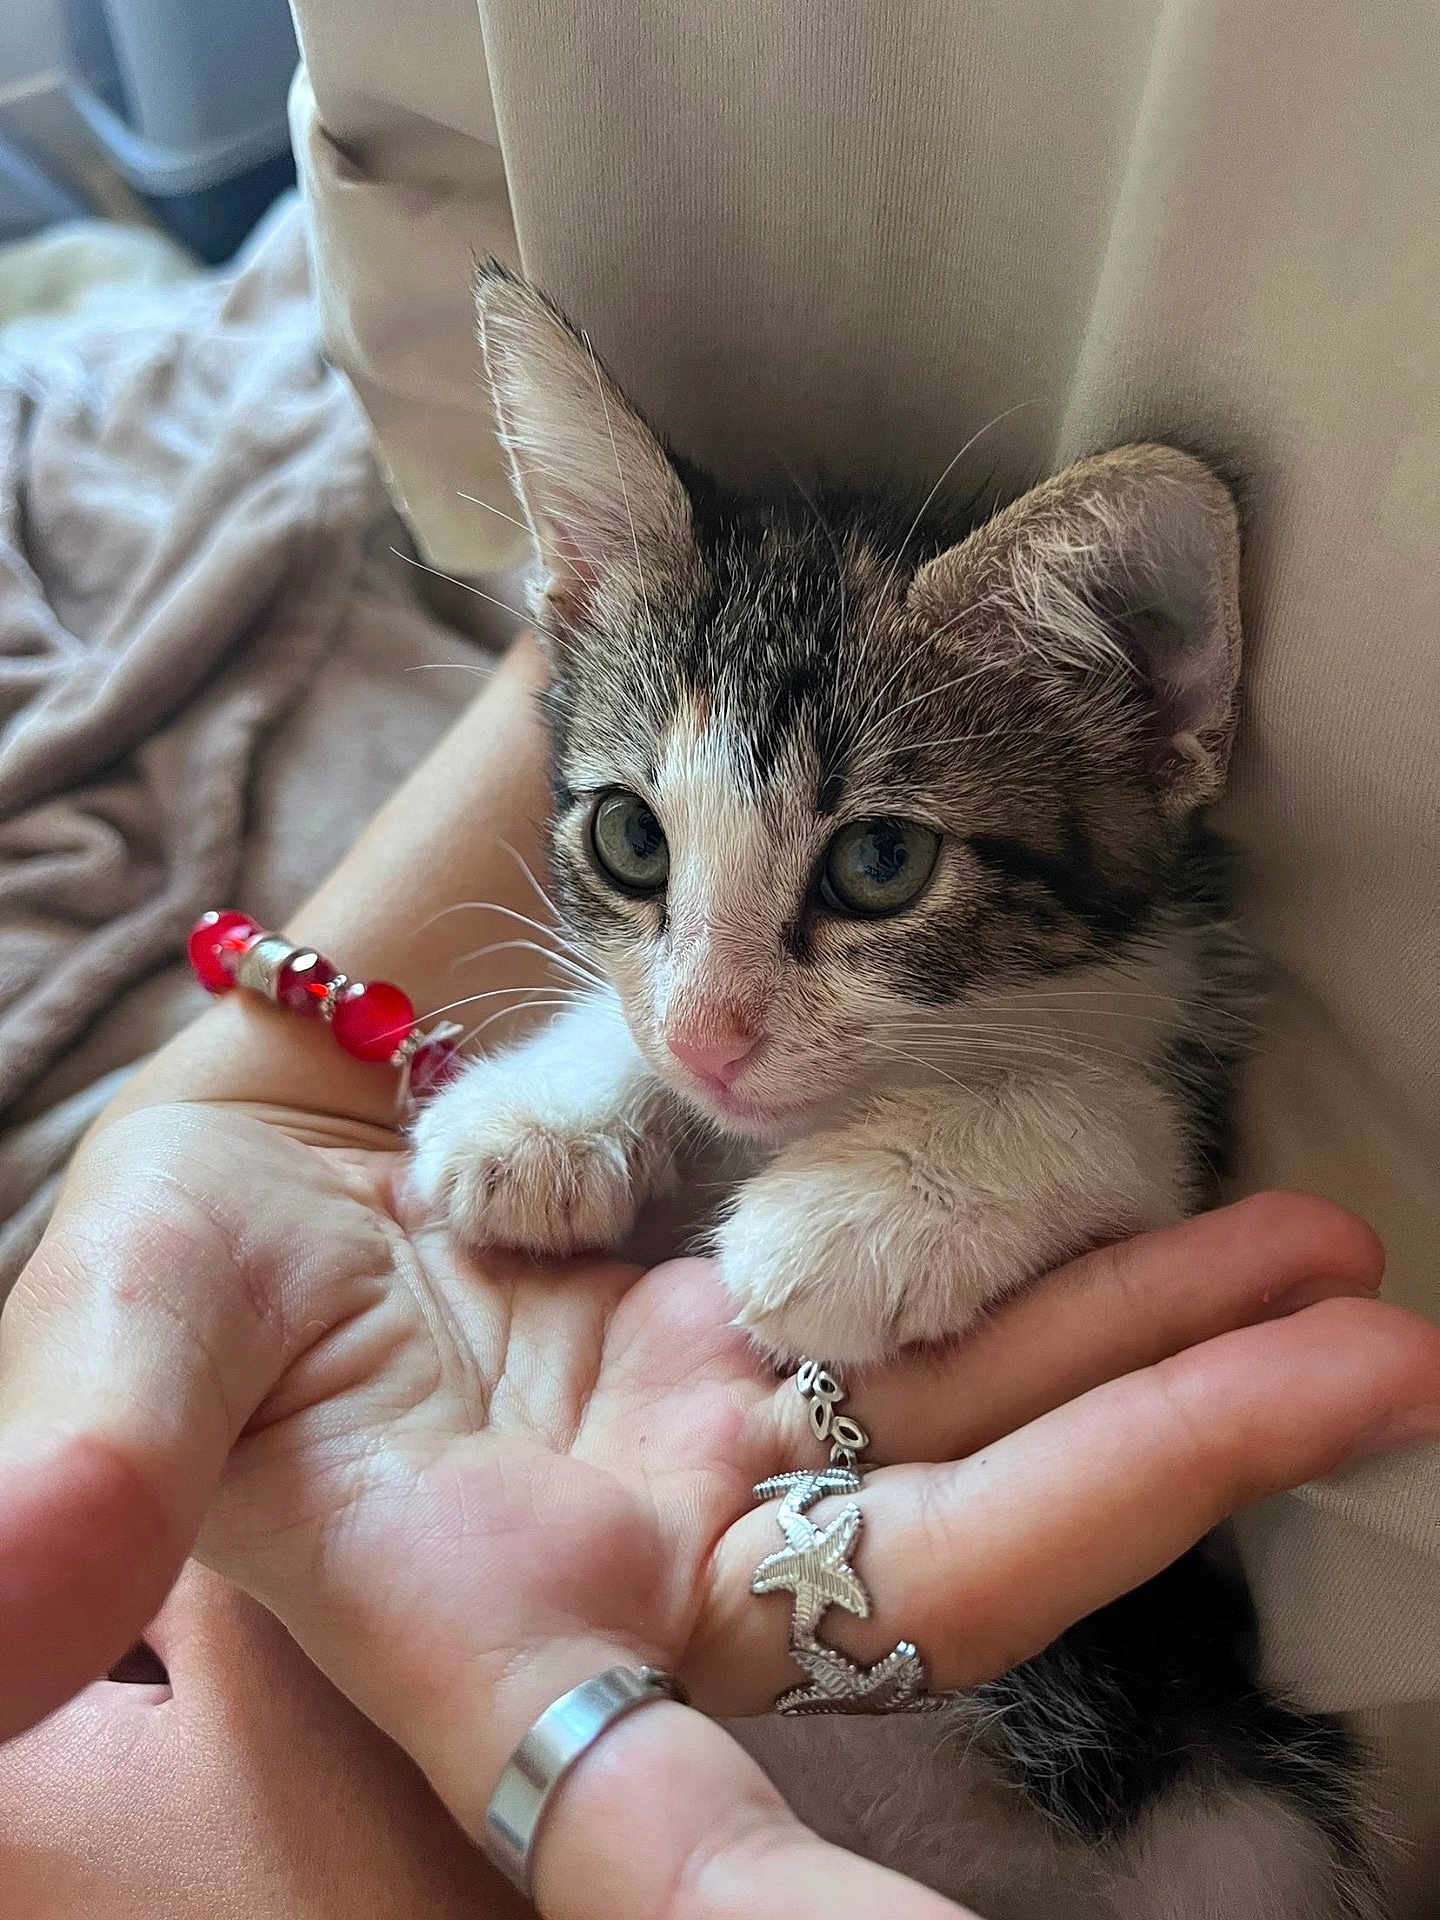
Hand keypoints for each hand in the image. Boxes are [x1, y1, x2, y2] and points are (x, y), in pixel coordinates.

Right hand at [2, 1095, 1435, 1919]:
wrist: (248, 1203)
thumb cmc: (165, 1308)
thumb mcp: (116, 1343)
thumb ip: (84, 1464)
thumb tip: (28, 1581)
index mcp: (501, 1622)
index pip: (666, 1827)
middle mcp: (660, 1552)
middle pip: (949, 1559)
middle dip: (1161, 1465)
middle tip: (1382, 1368)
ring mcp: (722, 1429)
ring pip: (975, 1413)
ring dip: (1154, 1346)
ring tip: (1340, 1269)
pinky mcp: (742, 1323)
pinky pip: (919, 1307)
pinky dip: (1043, 1267)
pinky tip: (1164, 1205)